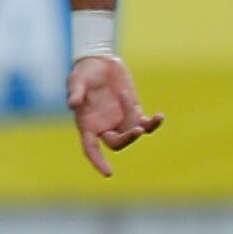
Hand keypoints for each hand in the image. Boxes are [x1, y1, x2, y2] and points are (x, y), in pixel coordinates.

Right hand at [67, 54, 166, 177]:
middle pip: (117, 143)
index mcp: (87, 124)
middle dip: (129, 138)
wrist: (99, 61)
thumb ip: (75, 92)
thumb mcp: (77, 80)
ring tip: (135, 102)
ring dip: (138, 120)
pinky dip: (154, 123)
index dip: (98, 162)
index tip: (109, 173)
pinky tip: (160, 116)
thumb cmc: (84, 72)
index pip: (91, 148)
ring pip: (134, 131)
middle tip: (138, 129)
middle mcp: (104, 126)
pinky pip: (146, 124)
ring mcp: (120, 120)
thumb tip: (72, 104)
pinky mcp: (133, 111)